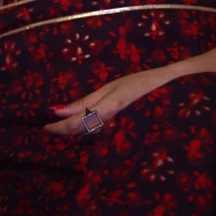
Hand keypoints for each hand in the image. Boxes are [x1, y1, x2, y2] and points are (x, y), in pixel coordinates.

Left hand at [44, 67, 171, 135]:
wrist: (171, 90)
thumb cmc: (141, 83)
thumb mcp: (112, 88)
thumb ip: (87, 100)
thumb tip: (60, 111)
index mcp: (108, 110)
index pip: (76, 124)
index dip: (59, 128)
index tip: (45, 127)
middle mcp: (111, 121)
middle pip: (81, 131)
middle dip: (64, 130)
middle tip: (48, 127)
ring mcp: (117, 126)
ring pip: (89, 132)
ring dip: (74, 130)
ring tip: (60, 125)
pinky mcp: (121, 127)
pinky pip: (99, 129)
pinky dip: (86, 128)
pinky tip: (81, 123)